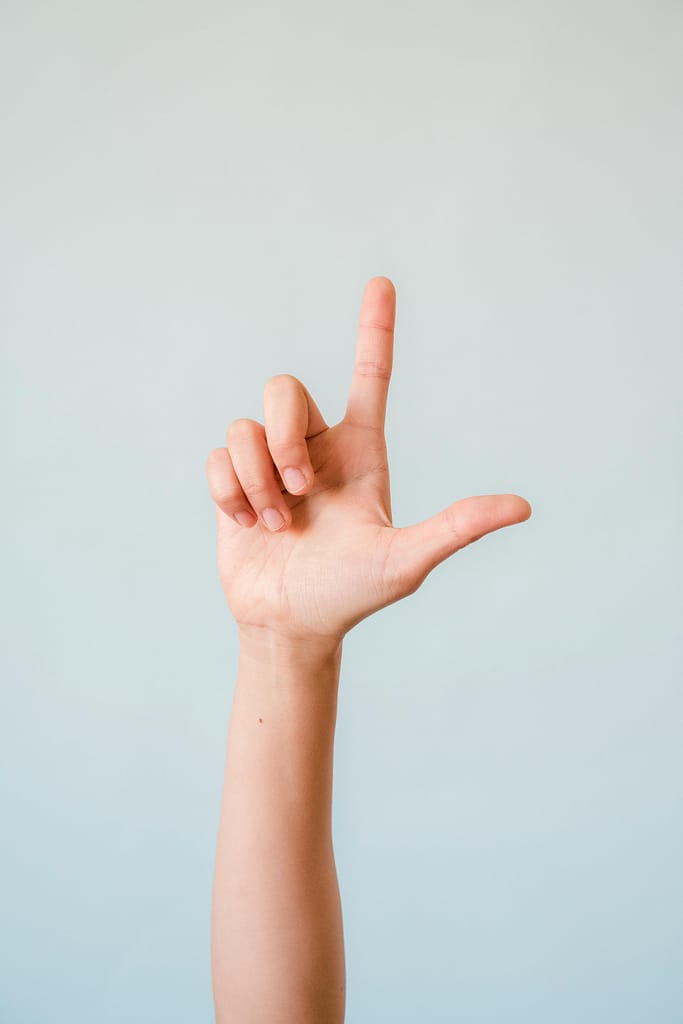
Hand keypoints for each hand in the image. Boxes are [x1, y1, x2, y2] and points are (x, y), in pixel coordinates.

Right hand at [206, 277, 530, 645]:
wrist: (289, 624)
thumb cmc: (351, 595)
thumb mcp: (405, 560)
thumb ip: (456, 528)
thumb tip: (524, 506)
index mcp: (360, 451)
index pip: (370, 376)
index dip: (374, 329)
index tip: (382, 283)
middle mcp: (315, 447)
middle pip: (284, 388)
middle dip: (283, 440)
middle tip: (298, 494)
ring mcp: (271, 462)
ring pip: (245, 427)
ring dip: (256, 479)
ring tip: (275, 524)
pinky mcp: (235, 479)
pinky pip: (217, 456)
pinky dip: (229, 491)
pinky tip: (246, 522)